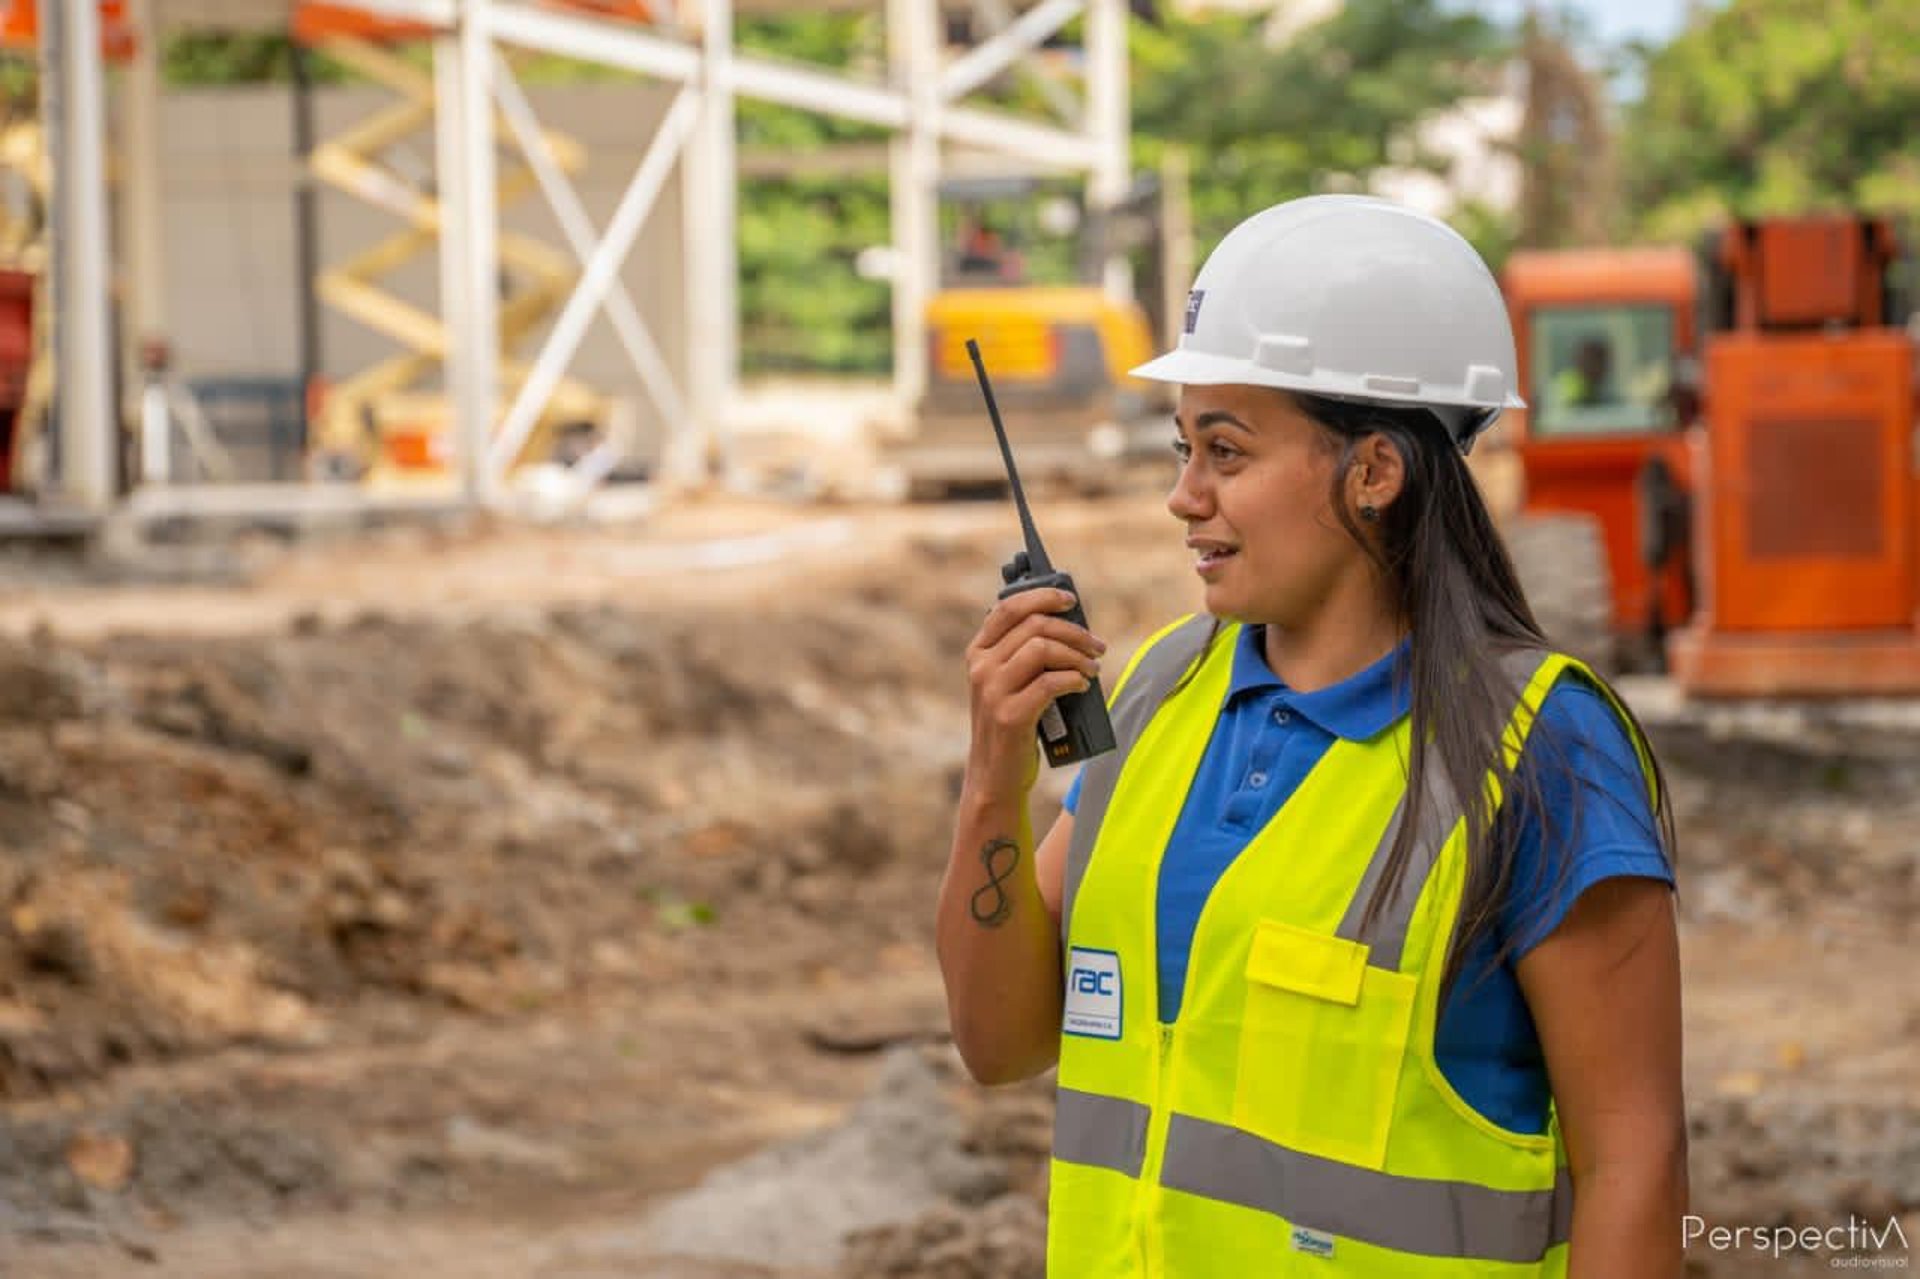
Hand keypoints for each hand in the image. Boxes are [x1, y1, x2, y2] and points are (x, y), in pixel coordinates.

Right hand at [963, 587, 1106, 803]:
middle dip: (1073, 631)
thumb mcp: (1007, 683)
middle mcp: (981, 667)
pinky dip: (1073, 679)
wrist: (995, 775)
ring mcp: (993, 691)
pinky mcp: (1010, 715)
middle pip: (1033, 626)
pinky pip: (1049, 683)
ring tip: (1093, 668)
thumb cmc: (1011, 724)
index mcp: (978, 653)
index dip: (1042, 597)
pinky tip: (1083, 685)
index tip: (1071, 601)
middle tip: (1097, 646)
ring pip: (1042, 648)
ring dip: (1077, 655)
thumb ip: (1023, 654)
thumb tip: (1069, 626)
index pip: (1008, 608)